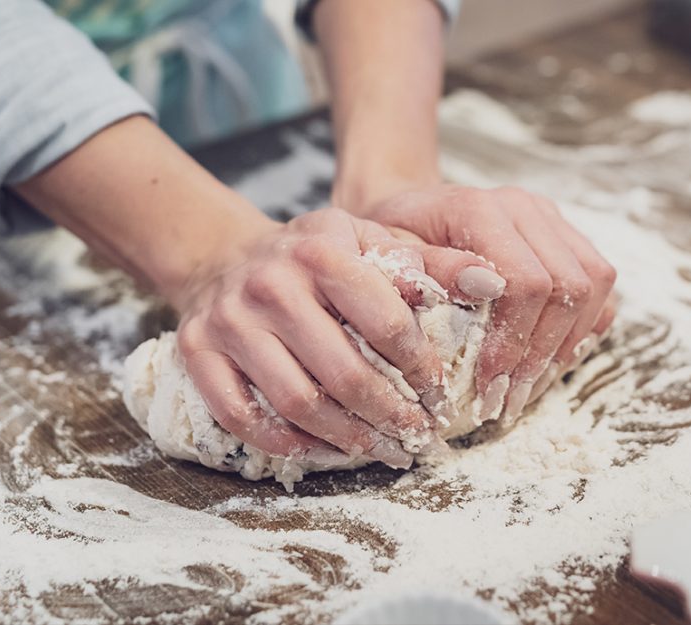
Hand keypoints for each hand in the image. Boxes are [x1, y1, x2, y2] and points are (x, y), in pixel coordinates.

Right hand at [174, 208, 499, 466]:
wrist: (226, 257)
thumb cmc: (311, 257)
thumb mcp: (367, 240)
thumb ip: (427, 261)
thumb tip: (492, 283)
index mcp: (320, 250)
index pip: (386, 322)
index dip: (420, 368)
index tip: (439, 395)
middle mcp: (270, 284)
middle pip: (343, 373)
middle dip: (390, 416)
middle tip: (416, 438)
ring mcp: (230, 321)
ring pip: (296, 402)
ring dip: (346, 439)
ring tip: (379, 450)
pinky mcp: (198, 351)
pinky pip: (242, 416)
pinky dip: (285, 443)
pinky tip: (319, 450)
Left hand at [355, 184, 617, 421]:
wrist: (406, 214)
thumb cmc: (390, 242)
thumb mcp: (388, 258)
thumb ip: (429, 270)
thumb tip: (484, 288)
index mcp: (479, 209)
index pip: (526, 281)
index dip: (514, 341)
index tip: (488, 386)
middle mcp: (524, 207)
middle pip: (568, 286)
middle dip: (540, 355)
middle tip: (507, 401)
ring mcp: (550, 219)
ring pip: (594, 284)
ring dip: (566, 346)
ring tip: (527, 389)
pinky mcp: (565, 236)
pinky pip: (598, 286)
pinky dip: (581, 329)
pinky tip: (545, 363)